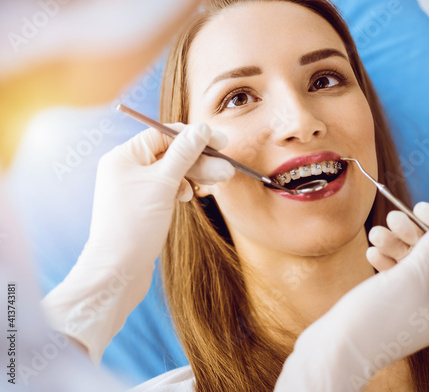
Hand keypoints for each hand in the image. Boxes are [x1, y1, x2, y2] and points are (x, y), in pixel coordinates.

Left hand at [42, 123, 233, 363]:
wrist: (117, 272)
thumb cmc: (134, 226)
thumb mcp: (163, 184)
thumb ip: (184, 153)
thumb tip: (201, 129)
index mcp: (124, 156)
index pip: (163, 134)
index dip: (194, 136)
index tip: (220, 142)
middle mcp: (126, 168)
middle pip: (170, 153)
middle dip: (199, 160)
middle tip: (226, 169)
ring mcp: (134, 188)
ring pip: (171, 172)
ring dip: (195, 174)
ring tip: (218, 182)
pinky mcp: (142, 205)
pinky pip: (166, 188)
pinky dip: (181, 189)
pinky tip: (189, 197)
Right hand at [275, 203, 428, 390]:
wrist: (335, 349)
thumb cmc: (375, 316)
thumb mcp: (409, 276)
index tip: (420, 209)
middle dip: (412, 236)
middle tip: (393, 217)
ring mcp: (408, 309)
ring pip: (408, 268)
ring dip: (394, 246)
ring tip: (374, 233)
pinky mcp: (386, 308)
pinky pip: (392, 278)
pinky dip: (384, 262)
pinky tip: (371, 251)